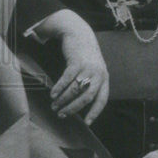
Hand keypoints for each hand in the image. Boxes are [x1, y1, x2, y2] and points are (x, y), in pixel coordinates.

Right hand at [39, 9, 109, 124]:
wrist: (79, 34)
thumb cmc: (84, 56)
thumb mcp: (93, 70)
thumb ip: (90, 84)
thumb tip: (79, 105)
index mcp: (104, 78)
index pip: (102, 99)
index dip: (95, 112)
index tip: (88, 123)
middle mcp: (99, 73)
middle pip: (87, 97)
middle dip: (73, 108)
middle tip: (62, 115)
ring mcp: (89, 67)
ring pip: (75, 89)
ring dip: (63, 100)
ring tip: (54, 105)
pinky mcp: (77, 62)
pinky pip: (67, 79)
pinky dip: (59, 88)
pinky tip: (53, 94)